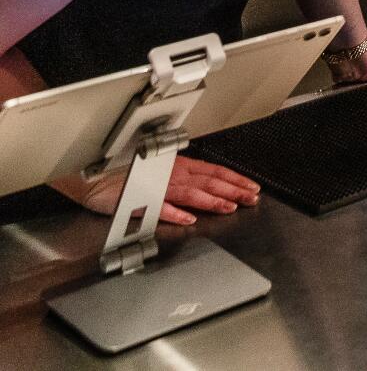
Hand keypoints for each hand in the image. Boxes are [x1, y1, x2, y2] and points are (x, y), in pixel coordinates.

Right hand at [57, 155, 260, 226]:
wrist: (94, 178)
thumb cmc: (129, 175)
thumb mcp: (164, 172)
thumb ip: (185, 180)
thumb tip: (210, 189)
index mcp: (180, 166)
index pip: (215, 172)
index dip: (235, 180)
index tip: (252, 188)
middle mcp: (172, 173)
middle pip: (209, 182)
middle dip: (233, 190)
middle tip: (251, 200)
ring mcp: (156, 185)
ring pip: (190, 192)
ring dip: (211, 200)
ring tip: (228, 208)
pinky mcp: (138, 198)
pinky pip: (159, 206)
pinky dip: (175, 213)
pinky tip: (188, 219)